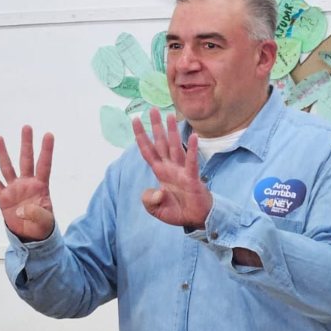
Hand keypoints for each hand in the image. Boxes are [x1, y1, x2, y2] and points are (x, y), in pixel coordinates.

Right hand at [0, 125, 54, 241]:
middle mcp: (27, 183)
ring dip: (3, 153)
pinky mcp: (3, 197)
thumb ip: (37, 214)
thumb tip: (23, 210)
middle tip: (26, 127)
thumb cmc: (42, 226)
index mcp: (41, 186)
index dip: (46, 150)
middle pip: (26, 160)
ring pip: (7, 167)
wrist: (31, 236)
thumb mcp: (44, 221)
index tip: (48, 134)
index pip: (44, 165)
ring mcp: (14, 189)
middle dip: (26, 143)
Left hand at [133, 108, 211, 228]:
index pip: (148, 151)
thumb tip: (157, 190)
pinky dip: (192, 150)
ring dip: (173, 131)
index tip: (134, 121)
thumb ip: (149, 200)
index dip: (141, 137)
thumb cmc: (178, 211)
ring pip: (175, 147)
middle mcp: (170, 168)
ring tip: (170, 115)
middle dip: (156, 127)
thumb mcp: (156, 209)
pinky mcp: (192, 178)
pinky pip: (191, 162)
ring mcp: (181, 171)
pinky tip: (193, 137)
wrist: (196, 220)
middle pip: (161, 143)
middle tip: (152, 109)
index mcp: (160, 172)